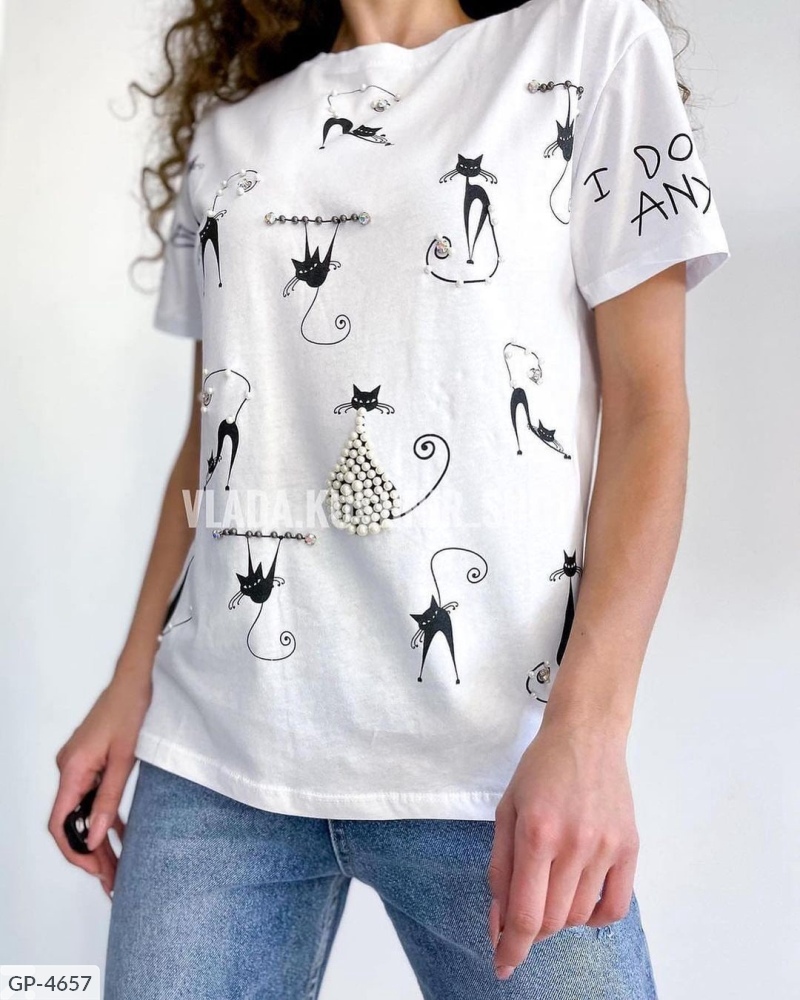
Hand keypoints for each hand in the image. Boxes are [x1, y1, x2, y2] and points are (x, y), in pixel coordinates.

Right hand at [47, 671, 151, 898]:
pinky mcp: (92, 759)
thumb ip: (108, 799)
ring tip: (117, 865)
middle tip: (112, 878)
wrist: (136, 677)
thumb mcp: (125, 759)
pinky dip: (104, 814)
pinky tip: (121, 833)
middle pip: (72, 820)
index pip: (60, 823)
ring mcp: (80, 764)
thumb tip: (93, 838)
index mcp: (72, 769)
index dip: (74, 851)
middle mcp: (70, 768)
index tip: (95, 871)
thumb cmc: (131, 708)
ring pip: (84, 809)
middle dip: (90, 852)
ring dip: (99, 837)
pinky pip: (93, 794)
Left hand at [487, 715, 638, 979]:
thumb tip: (501, 921)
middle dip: (530, 928)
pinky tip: (580, 901)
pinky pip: (615, 907)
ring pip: (579, 917)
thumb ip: (500, 868)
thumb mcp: (506, 811)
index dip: (511, 947)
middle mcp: (575, 844)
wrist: (587, 735)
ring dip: (558, 917)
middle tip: (523, 910)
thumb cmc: (539, 769)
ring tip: (550, 886)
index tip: (502, 964)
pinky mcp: (631, 848)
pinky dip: (594, 917)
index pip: (525, 914)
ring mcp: (607, 848)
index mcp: (537, 833)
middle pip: (552, 921)